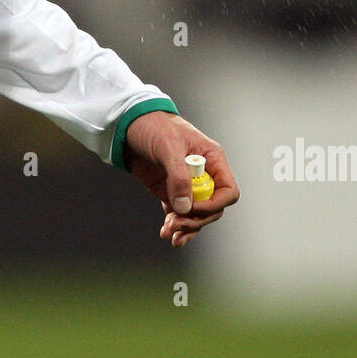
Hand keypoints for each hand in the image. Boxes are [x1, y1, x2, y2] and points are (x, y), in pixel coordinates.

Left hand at [123, 112, 239, 248]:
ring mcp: (186, 185)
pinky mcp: (170, 191)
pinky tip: (165, 233)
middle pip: (212, 208)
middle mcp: (203, 174)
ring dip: (185, 227)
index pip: (227, 190)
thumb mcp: (168, 146)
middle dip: (196, 219)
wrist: (128, 124)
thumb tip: (185, 207)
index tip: (192, 207)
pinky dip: (174, 225)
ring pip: (196, 214)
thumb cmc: (154, 125)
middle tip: (176, 224)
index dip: (214, 204)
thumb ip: (178, 176)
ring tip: (169, 232)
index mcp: (212, 159)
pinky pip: (179, 213)